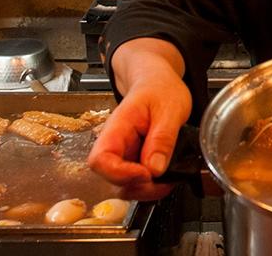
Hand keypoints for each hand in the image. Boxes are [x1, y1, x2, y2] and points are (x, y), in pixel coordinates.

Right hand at [87, 69, 191, 200]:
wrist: (158, 82)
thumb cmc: (160, 89)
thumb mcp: (170, 109)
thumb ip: (163, 138)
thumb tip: (155, 168)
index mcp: (118, 126)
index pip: (100, 159)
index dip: (120, 174)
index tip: (146, 173)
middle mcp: (115, 143)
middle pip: (110, 178)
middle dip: (137, 187)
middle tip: (164, 181)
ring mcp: (123, 154)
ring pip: (122, 185)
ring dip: (145, 190)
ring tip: (168, 180)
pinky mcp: (133, 160)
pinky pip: (135, 181)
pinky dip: (150, 186)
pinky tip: (166, 178)